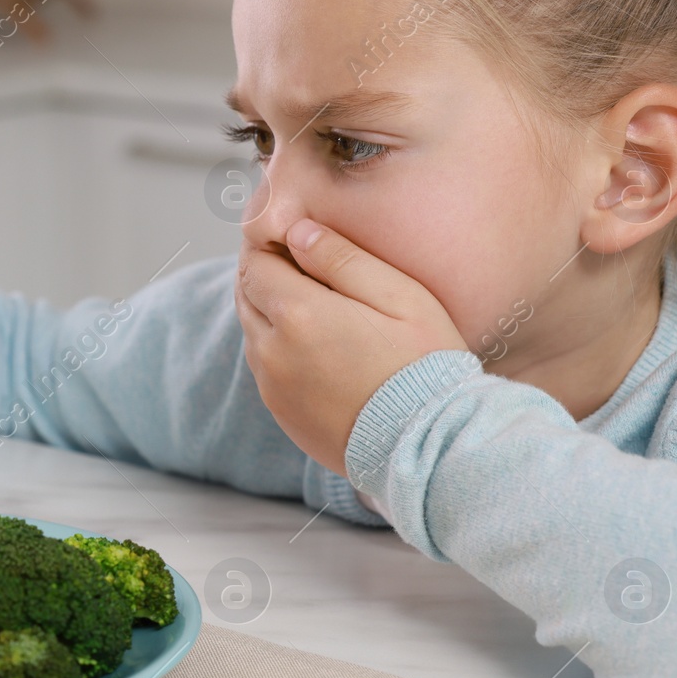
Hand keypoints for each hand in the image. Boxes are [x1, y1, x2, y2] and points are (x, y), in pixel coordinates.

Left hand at [233, 218, 468, 476]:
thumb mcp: (399, 295)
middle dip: (266, 274)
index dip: (270, 245)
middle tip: (298, 262)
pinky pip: (265, 368)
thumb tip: (298, 232)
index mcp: (298, 314)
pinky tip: (315, 345)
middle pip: (247, 295)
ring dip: (270, 311)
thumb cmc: (425, 363)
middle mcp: (273, 352)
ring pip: (252, 332)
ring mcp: (273, 387)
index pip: (256, 264)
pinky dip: (277, 347)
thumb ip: (343, 259)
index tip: (292, 237)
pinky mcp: (281, 413)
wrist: (429, 445)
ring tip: (311, 302)